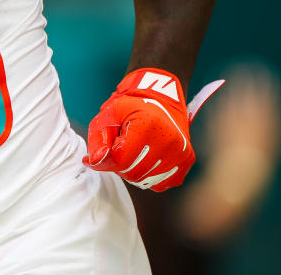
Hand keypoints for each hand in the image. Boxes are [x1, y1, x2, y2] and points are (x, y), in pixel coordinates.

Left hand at [84, 68, 198, 191]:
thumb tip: (94, 162)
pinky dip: (150, 175)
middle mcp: (168, 141)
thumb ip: (98, 139)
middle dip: (121, 164)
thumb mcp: (109, 114)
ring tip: (136, 151)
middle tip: (122, 146)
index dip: (106, 160)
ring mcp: (180, 152)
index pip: (120, 160)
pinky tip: (148, 158)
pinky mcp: (187, 160)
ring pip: (145, 181)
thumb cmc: (132, 105)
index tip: (103, 154)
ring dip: (134, 170)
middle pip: (132, 172)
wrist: (162, 96)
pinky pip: (160, 183)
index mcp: (147, 126)